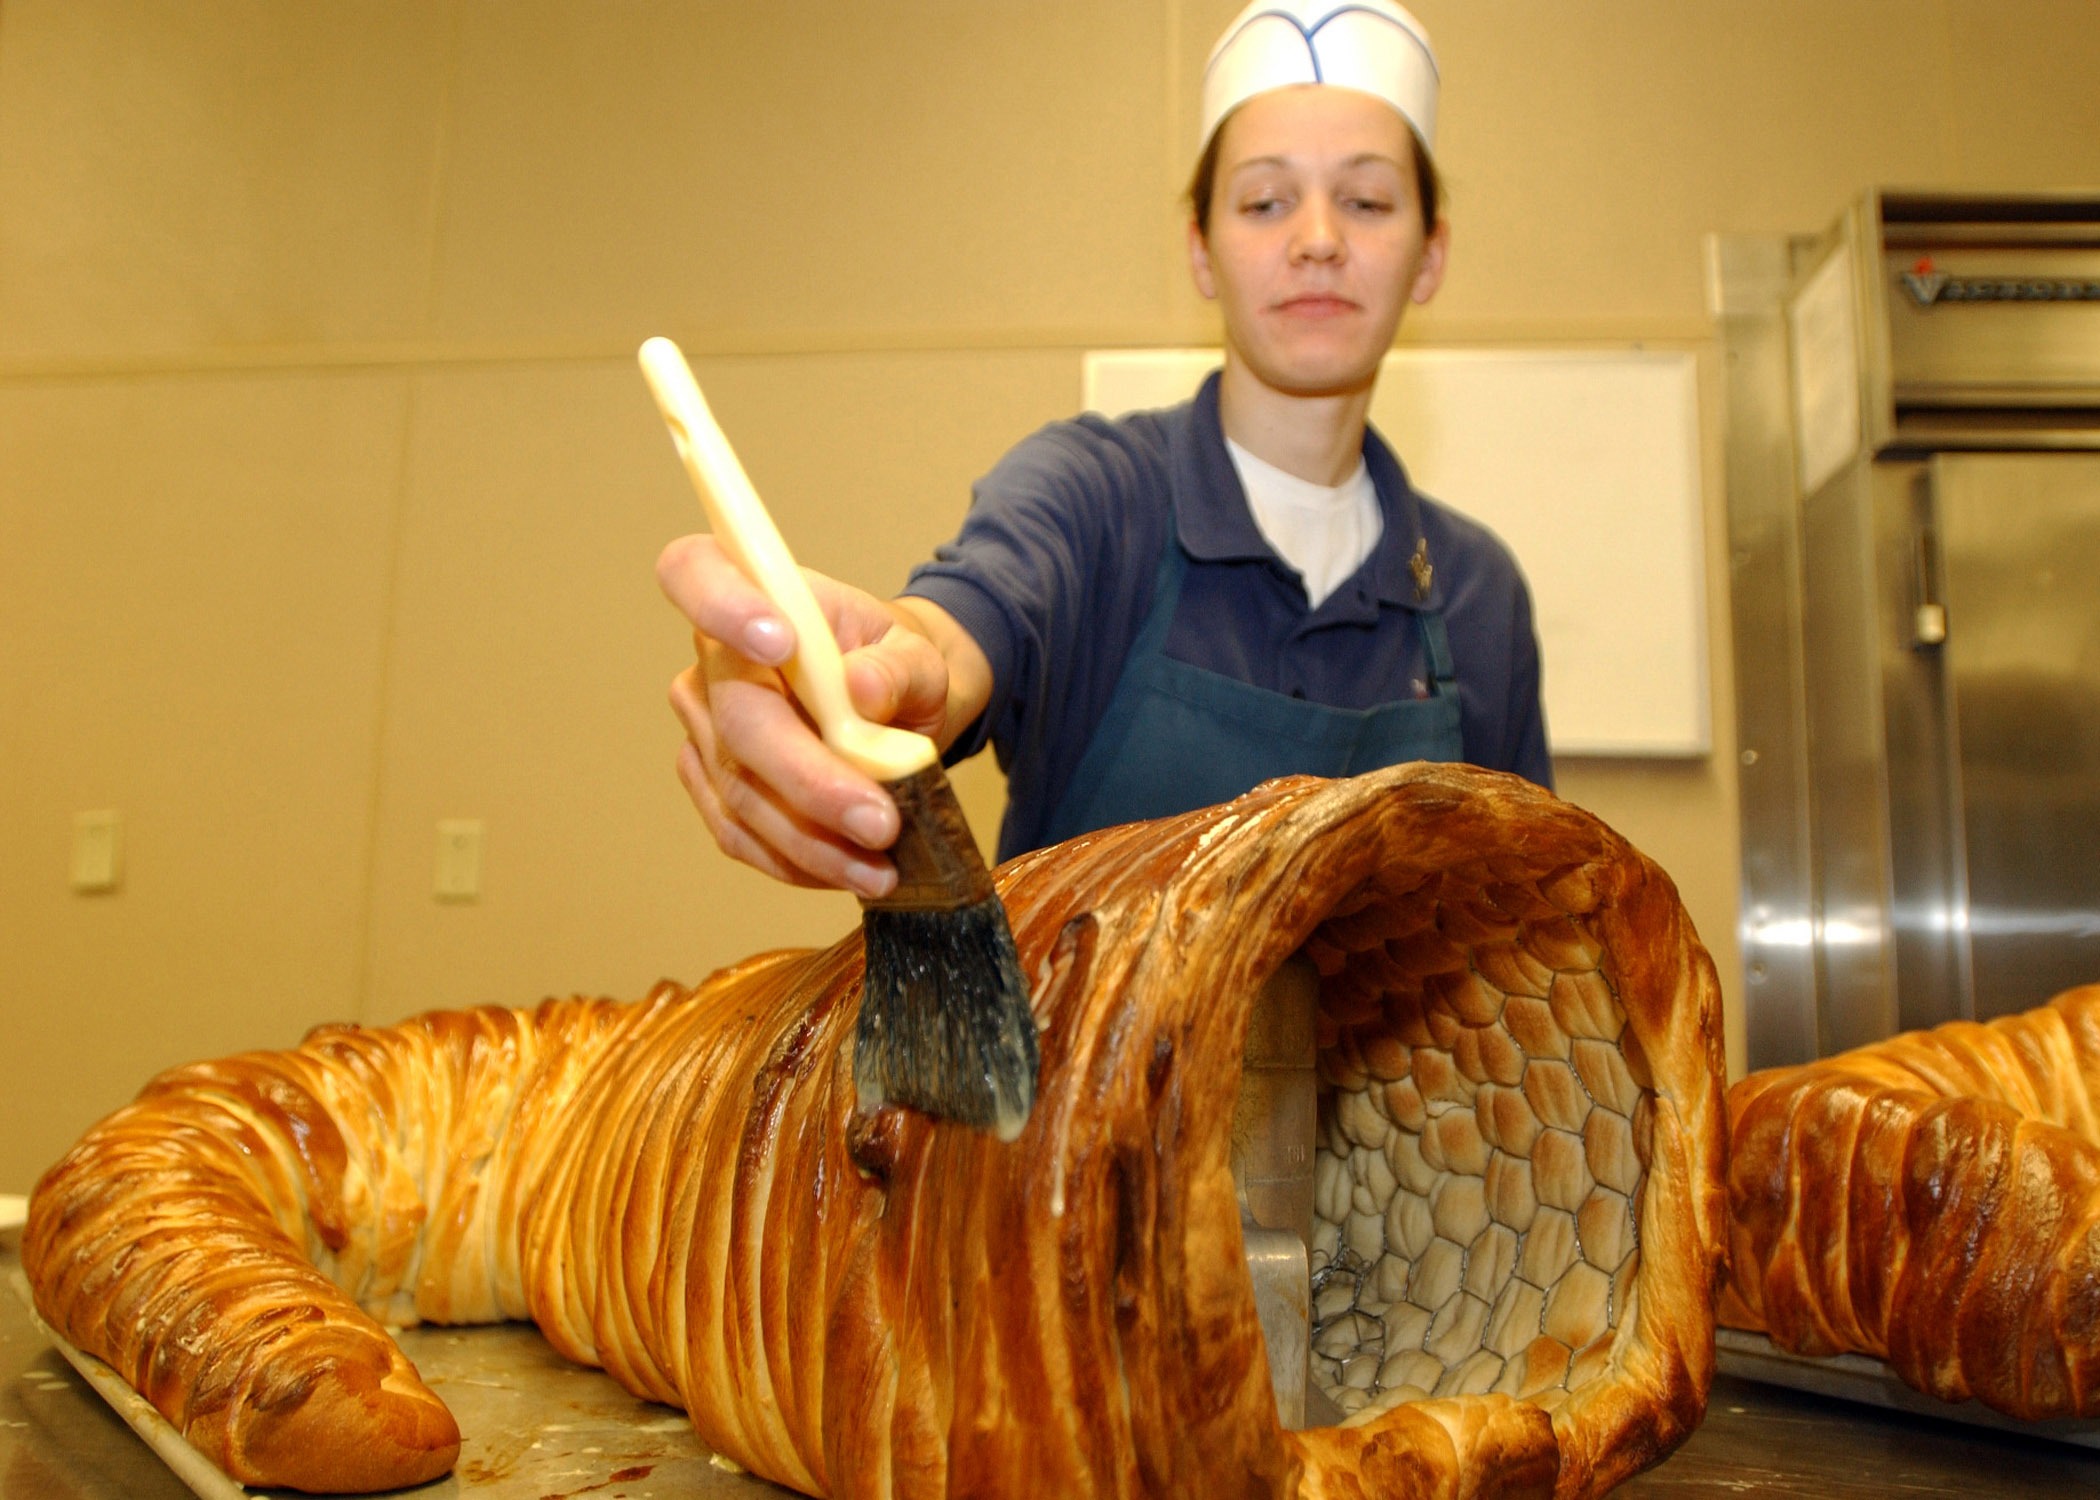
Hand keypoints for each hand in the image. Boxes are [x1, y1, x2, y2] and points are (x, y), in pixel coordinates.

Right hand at [655, 534, 956, 895]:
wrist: (896, 710)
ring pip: (740, 793)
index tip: (778, 641)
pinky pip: (740, 834)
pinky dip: (797, 861)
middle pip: (737, 722)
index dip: (722, 606)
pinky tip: (850, 870)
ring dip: (813, 842)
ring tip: (882, 867)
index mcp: (757, 596)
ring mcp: (705, 727)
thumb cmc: (897, 666)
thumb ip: (899, 667)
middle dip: (810, 783)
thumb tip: (862, 689)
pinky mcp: (713, 786)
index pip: (695, 574)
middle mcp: (713, 660)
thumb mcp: (921, 657)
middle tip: (881, 823)